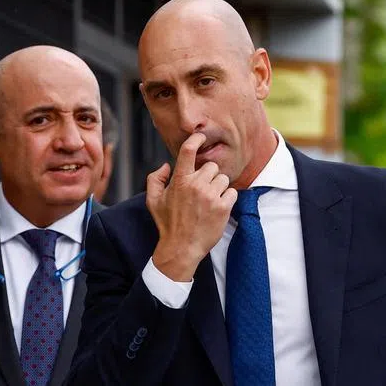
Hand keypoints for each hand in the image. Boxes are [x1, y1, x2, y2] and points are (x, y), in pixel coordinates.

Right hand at [147, 133, 237, 281]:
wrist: (181, 248)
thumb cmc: (168, 224)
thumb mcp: (153, 201)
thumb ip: (155, 179)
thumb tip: (167, 165)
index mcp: (179, 181)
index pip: (188, 151)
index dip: (195, 140)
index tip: (200, 137)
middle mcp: (196, 185)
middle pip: (211, 166)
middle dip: (208, 176)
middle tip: (201, 191)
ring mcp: (210, 196)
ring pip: (223, 179)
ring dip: (218, 187)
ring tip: (209, 201)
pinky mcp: (223, 207)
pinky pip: (232, 192)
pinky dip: (227, 199)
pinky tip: (217, 208)